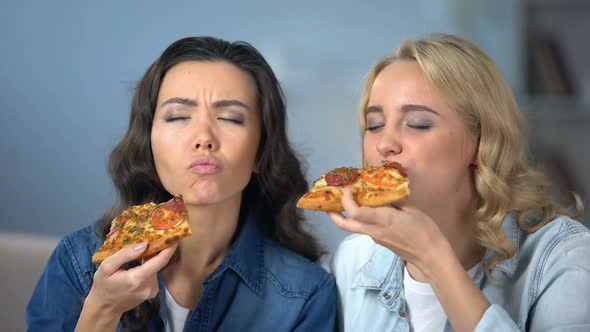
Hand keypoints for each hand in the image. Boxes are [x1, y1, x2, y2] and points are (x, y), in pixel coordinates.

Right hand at [85, 243, 177, 316]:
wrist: (105, 308)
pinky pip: (154, 274)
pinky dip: (149, 267)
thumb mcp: (107, 267)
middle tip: (151, 237)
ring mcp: (152, 291)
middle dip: (156, 250)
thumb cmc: (103, 285)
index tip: (175, 235)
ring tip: (140, 253)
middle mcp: (149, 286)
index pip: (161, 261)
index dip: (170, 247)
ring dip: (150, 259)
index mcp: (137, 278)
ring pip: (156, 268)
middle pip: (158, 263)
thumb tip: (144, 244)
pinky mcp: (152, 292)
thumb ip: (125, 254)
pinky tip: (138, 265)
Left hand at [328, 188, 446, 275]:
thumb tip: (385, 189)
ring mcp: (375, 238)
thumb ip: (396, 199)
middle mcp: (374, 230)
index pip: (356, 212)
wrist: (430, 256)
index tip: (345, 187)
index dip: (346, 199)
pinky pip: (362, 229)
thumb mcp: (412, 209)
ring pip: (351, 228)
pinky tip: (363, 208)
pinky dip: (357, 219)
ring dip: (343, 216)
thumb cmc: (425, 231)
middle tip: (326, 200)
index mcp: (383, 220)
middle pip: (344, 225)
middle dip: (332, 213)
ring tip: (343, 201)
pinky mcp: (378, 241)